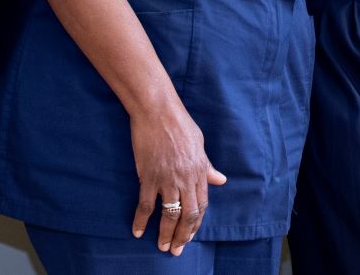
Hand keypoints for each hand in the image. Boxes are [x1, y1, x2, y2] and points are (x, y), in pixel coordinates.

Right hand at [130, 99, 226, 254]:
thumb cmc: (179, 122)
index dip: (196, 223)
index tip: (190, 235)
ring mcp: (167, 178)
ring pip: (169, 214)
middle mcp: (186, 178)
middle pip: (188, 215)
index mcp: (200, 170)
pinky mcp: (149, 176)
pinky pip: (146, 205)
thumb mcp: (199, 143)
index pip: (202, 204)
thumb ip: (207, 165)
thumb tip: (220, 180)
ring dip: (166, 234)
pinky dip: (141, 221)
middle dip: (183, 236)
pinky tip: (138, 232)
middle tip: (176, 250)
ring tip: (163, 247)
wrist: (157, 110)